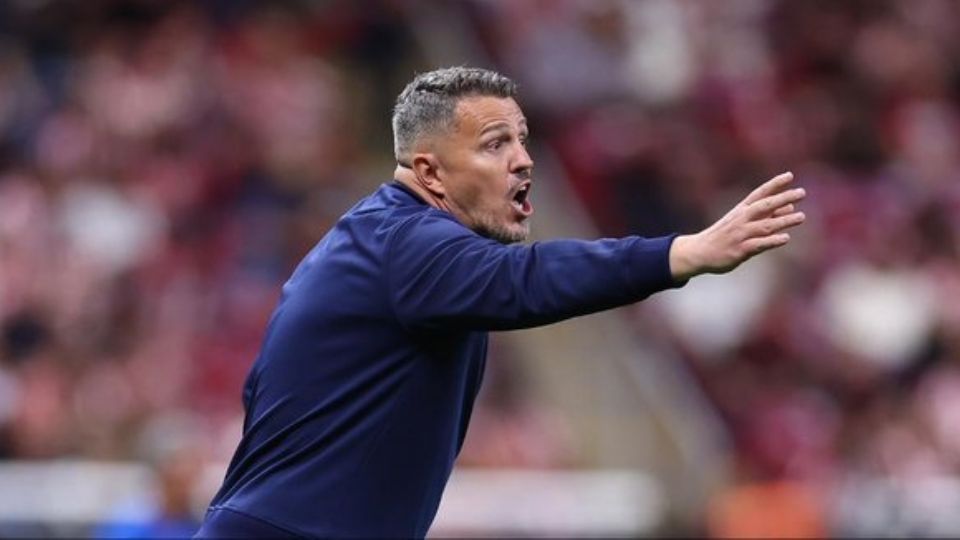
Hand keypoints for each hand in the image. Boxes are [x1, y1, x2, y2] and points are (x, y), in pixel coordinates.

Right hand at [669, 172, 805, 280]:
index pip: (760, 193)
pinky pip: (759, 244)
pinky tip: (786, 238)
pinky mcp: (740, 250)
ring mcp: (740, 234)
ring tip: (801, 217)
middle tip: (801, 192)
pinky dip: (772, 241)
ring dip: (784, 220)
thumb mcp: (741, 221)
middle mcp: (741, 219)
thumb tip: (790, 206)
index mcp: (741, 210)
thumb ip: (766, 215)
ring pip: (765, 225)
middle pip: (764, 206)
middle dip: (783, 198)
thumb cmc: (723, 236)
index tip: (790, 175)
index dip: (774, 184)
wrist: (699, 252)